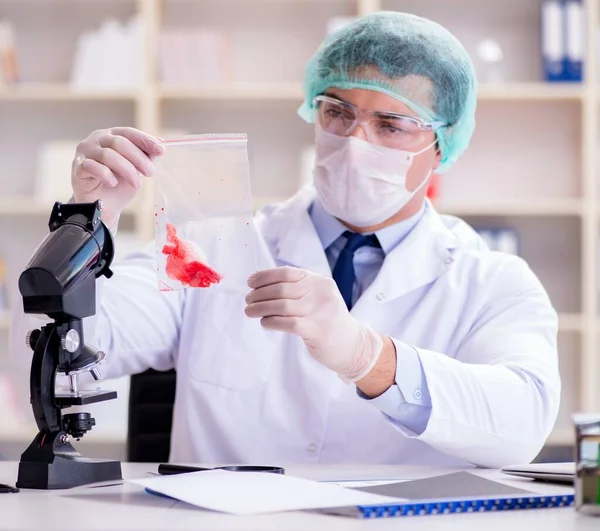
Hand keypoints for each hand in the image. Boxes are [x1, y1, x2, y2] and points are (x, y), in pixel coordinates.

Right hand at [72, 127, 163, 228]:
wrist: (104, 206)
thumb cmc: (120, 184)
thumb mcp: (137, 168)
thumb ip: (146, 155)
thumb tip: (161, 142)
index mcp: (111, 135)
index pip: (129, 133)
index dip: (145, 140)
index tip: (161, 150)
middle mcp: (96, 139)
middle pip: (119, 143)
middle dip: (138, 158)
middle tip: (150, 172)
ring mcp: (85, 152)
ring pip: (107, 155)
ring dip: (127, 170)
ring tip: (136, 184)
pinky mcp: (77, 167)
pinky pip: (92, 167)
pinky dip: (106, 175)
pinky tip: (114, 183)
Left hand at [245, 266, 383, 381]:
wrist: (352, 345)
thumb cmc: (328, 321)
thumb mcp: (318, 298)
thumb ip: (297, 289)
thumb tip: (262, 283)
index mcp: (320, 281)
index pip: (287, 272)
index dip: (265, 276)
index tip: (251, 282)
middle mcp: (321, 293)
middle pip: (282, 288)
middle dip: (259, 293)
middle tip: (248, 300)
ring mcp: (320, 311)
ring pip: (282, 305)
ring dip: (260, 308)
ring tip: (250, 311)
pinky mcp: (317, 330)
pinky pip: (287, 323)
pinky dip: (271, 321)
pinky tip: (264, 322)